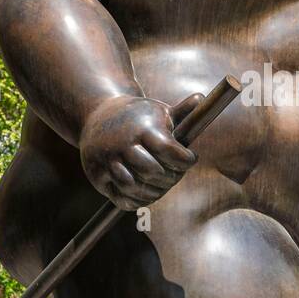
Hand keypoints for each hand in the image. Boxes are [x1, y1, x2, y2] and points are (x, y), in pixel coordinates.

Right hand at [79, 92, 202, 209]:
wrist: (98, 115)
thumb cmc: (137, 116)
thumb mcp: (158, 111)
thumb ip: (182, 111)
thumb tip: (200, 97)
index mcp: (141, 128)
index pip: (168, 150)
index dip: (185, 160)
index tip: (191, 159)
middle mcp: (122, 144)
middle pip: (153, 172)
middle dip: (171, 178)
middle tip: (177, 174)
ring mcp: (107, 160)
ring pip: (135, 187)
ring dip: (155, 192)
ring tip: (163, 185)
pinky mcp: (97, 175)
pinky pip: (121, 197)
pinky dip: (138, 200)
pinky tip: (148, 193)